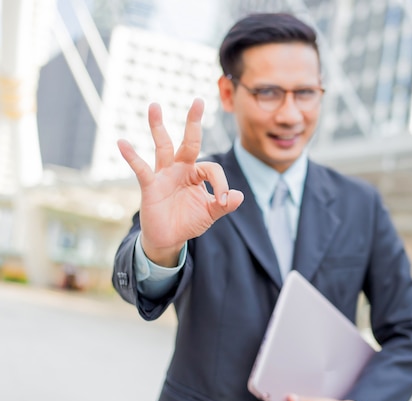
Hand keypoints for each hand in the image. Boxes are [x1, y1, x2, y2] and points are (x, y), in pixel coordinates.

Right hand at [117, 98, 243, 265]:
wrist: (168, 239)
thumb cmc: (188, 221)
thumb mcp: (210, 213)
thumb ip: (224, 204)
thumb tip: (239, 196)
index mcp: (196, 173)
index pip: (212, 169)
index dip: (221, 184)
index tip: (222, 201)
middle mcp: (180, 169)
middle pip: (189, 142)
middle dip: (193, 122)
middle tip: (199, 100)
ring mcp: (164, 175)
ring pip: (162, 147)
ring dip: (158, 127)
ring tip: (154, 106)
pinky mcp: (150, 186)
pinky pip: (141, 169)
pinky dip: (132, 156)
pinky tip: (122, 142)